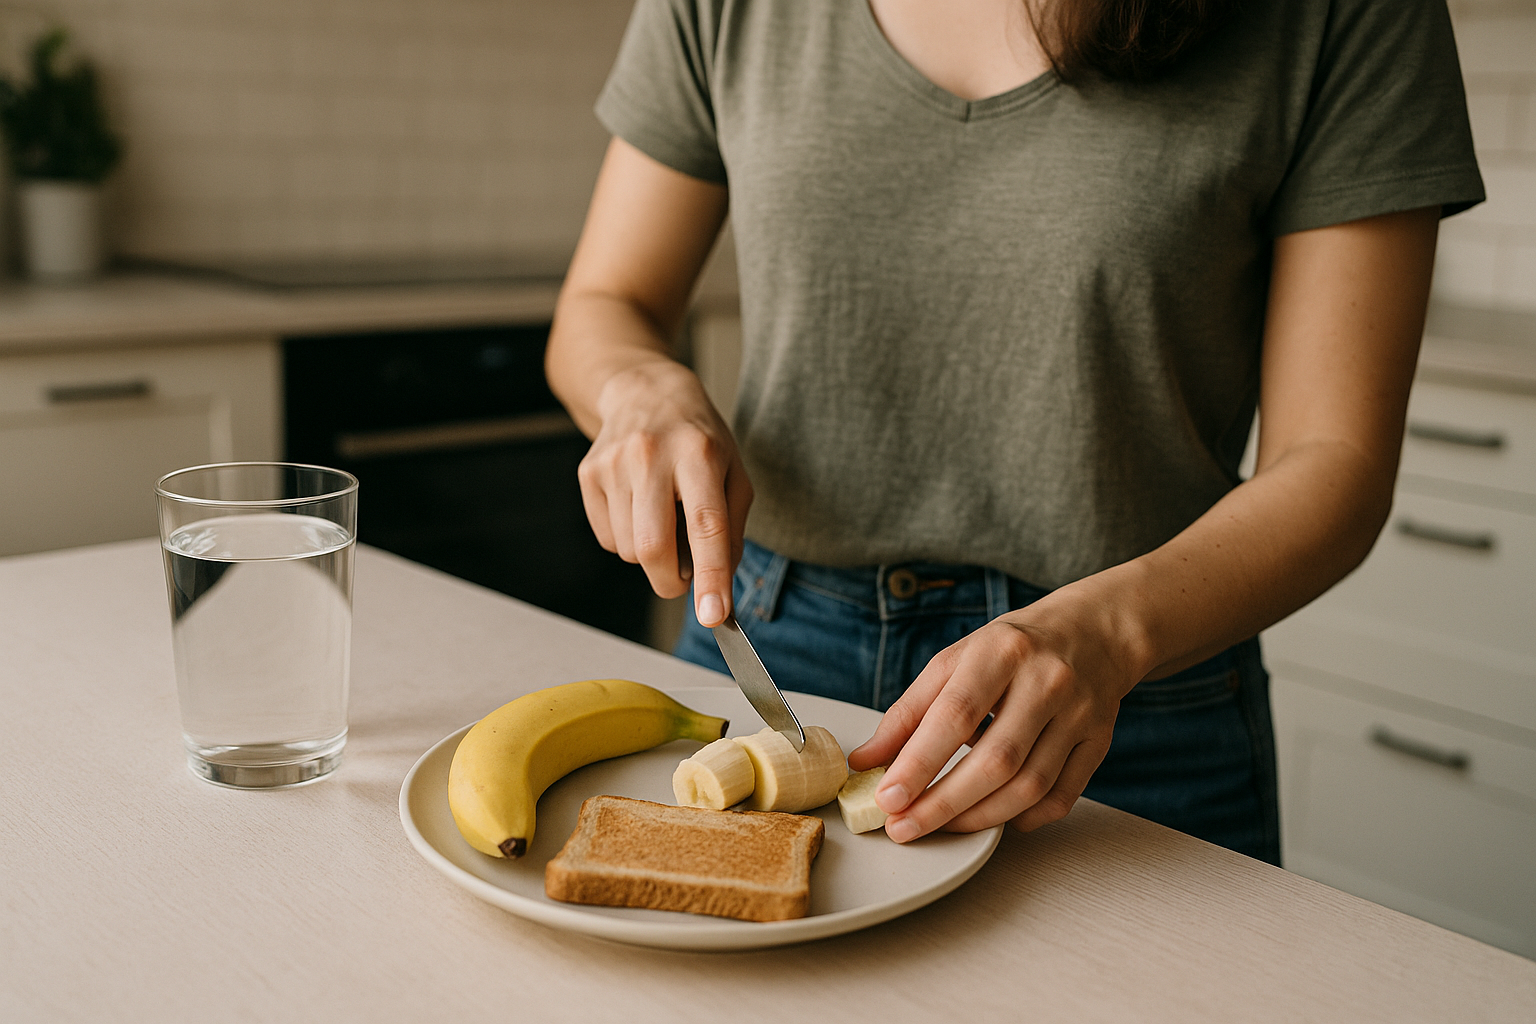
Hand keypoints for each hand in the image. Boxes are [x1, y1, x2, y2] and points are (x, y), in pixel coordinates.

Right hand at [576, 358, 751, 626]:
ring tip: (663, 518)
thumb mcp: (733, 473)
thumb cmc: (699, 438)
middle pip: (653, 548)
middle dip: (670, 581)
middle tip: (684, 578)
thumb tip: (720, 589)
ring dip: (650, 554)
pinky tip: (638, 508)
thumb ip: (731, 531)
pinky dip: (627, 539)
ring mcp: (614, 464)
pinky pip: (608, 539)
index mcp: (699, 454)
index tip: (714, 615)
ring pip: (629, 550)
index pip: (706, 526)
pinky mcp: (588, 474)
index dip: (710, 576)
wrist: (646, 392)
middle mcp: (652, 455)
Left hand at [847, 595, 1138, 841]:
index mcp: (1002, 651)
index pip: (956, 714)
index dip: (920, 762)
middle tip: (904, 827)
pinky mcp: (1098, 742)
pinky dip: (1024, 818)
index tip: (889, 798)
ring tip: (940, 826)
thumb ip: (909, 712)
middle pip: (995, 760)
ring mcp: (1079, 714)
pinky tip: (994, 818)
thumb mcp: (954, 662)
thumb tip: (866, 761)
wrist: (1092, 632)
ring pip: (1030, 786)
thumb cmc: (1012, 649)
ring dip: (978, 817)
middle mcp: (1046, 681)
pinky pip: (1062, 797)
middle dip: (943, 803)